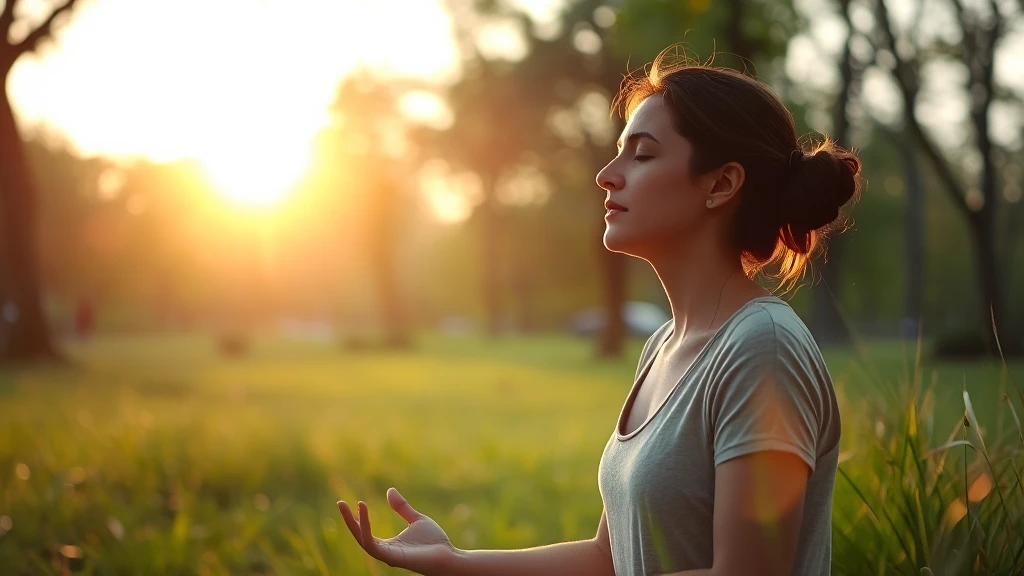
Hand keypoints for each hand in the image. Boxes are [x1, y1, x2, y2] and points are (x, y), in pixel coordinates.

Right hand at [337, 487, 456, 575]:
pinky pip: (372, 543)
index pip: (366, 533)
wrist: (448, 555)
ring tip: (348, 506)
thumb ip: (402, 507)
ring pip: (362, 540)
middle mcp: (385, 552)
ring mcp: (387, 556)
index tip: (350, 503)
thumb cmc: (435, 541)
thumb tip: (389, 490)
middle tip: (340, 503)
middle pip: (360, 536)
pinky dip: (365, 528)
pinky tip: (363, 512)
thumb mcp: (416, 519)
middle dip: (349, 521)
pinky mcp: (391, 558)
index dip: (357, 519)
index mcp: (389, 545)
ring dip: (353, 523)